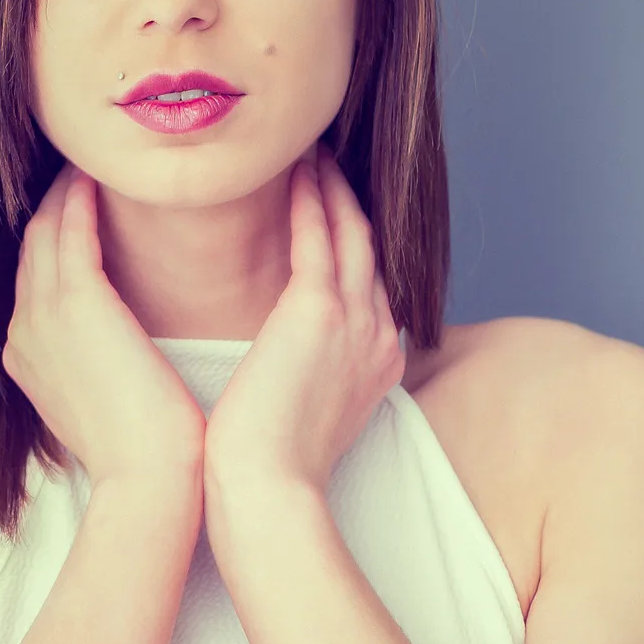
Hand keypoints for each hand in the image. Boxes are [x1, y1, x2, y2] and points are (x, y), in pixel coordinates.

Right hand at [3, 162, 206, 491]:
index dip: (56, 237)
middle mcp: (22, 333)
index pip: (37, 278)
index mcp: (28, 357)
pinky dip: (79, 197)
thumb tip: (122, 354)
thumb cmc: (148, 450)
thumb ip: (104, 366)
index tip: (82, 205)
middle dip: (54, 203)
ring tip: (93, 158)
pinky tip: (98, 173)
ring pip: (45, 229)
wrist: (151, 480)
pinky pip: (68, 230)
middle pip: (32, 247)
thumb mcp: (111, 401)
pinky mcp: (73, 304)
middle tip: (82, 164)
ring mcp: (40, 317)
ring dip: (65, 189)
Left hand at [203, 142, 405, 495]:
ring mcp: (355, 322)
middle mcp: (376, 336)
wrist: (268, 493)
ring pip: (349, 232)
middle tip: (327, 160)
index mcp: (373, 362)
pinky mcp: (319, 313)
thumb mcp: (300, 417)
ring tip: (312, 150)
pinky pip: (319, 238)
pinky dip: (311, 200)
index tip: (329, 211)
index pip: (367, 286)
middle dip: (348, 203)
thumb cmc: (267, 470)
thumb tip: (277, 370)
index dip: (351, 243)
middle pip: (369, 249)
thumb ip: (300, 380)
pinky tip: (297, 170)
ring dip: (332, 187)